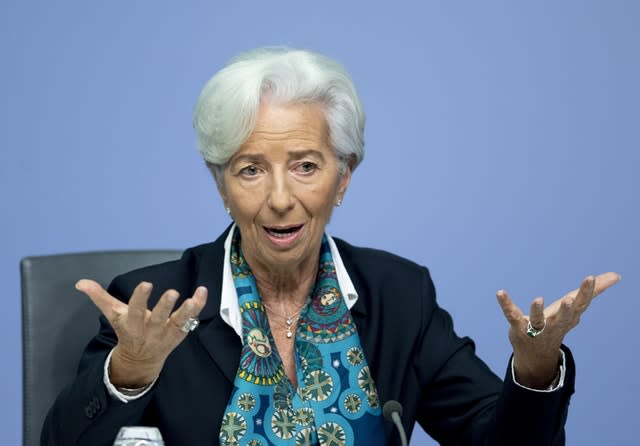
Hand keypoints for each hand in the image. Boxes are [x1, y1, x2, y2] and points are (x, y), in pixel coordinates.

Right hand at [75, 279, 207, 386]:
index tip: (146, 284)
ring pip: (178, 323)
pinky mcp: (180, 334)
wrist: (140, 360)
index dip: (139, 298)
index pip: (134, 311)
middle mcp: (150, 331)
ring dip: (186, 311)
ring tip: (193, 299)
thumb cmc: (127, 331)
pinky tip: (202, 291)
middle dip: (164, 307)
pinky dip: (198, 307)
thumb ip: (99, 297)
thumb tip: (80, 282)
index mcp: (131, 326)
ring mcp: (167, 334)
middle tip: (173, 292)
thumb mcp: (113, 315)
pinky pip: (191, 320)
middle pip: (157, 319)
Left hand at [496, 272, 620, 387]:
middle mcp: (554, 324)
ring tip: (538, 299)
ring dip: (538, 311)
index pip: (580, 305)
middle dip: (566, 309)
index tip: (590, 278)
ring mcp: (536, 328)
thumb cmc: (557, 325)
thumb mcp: (575, 309)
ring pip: (537, 320)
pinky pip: (511, 314)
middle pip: (562, 317)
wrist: (536, 355)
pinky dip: (506, 304)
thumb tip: (616, 275)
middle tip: (569, 299)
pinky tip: (500, 292)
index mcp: (568, 318)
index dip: (586, 292)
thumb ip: (591, 292)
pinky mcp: (518, 327)